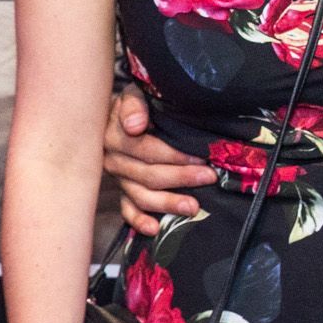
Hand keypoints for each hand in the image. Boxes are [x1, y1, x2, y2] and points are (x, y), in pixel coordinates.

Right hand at [104, 85, 215, 235]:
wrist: (113, 113)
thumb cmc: (133, 102)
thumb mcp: (133, 93)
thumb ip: (134, 105)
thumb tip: (135, 124)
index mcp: (114, 136)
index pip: (146, 149)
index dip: (174, 155)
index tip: (200, 156)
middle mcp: (113, 160)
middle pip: (148, 175)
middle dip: (181, 177)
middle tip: (208, 177)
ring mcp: (118, 178)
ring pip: (141, 196)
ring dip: (167, 203)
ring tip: (192, 207)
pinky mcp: (122, 190)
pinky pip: (127, 209)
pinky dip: (139, 221)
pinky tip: (155, 229)